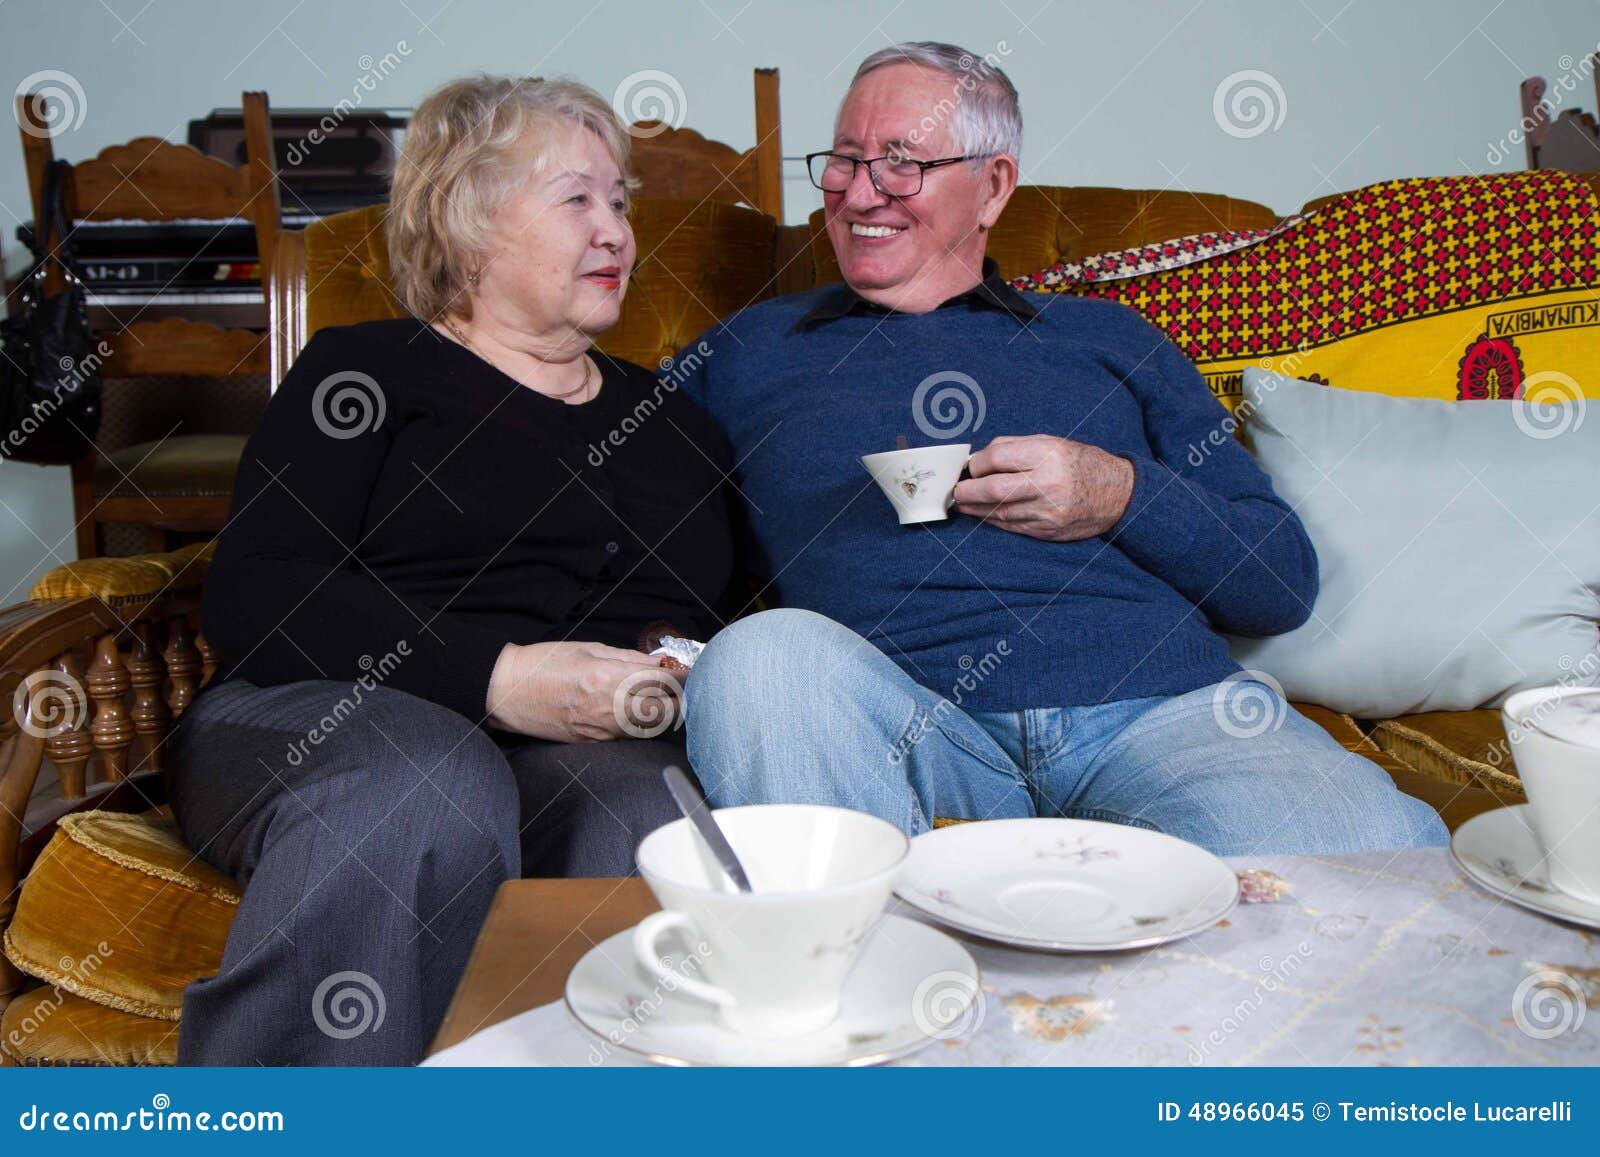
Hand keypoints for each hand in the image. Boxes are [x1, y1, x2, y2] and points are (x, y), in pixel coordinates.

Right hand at [485, 641, 681, 741]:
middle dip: (680, 699)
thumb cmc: (543, 665)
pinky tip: (641, 712)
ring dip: (665, 714)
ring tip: (665, 698)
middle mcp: (610, 709)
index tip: (692, 672)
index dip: (684, 677)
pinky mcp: (595, 742)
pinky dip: (644, 725)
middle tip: (683, 687)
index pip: (664, 682)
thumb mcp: (589, 648)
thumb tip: (659, 662)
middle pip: (667, 711)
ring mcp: (603, 730)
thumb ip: (629, 658)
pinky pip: (632, 736)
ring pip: (652, 728)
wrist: (507, 692)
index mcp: (610, 679)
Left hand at [951, 435, 1134, 541]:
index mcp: (1048, 455)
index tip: (970, 467)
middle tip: (955, 491)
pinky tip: (983, 514)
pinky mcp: (1048, 530)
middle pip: (993, 489)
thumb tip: (977, 458)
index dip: (976, 464)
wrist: (1118, 494)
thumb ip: (1013, 447)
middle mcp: (1048, 483)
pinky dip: (993, 520)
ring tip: (962, 503)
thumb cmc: (1080, 463)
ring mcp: (1048, 511)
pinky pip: (1011, 526)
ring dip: (975, 509)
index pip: (997, 458)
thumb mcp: (1052, 442)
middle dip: (967, 491)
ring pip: (999, 512)